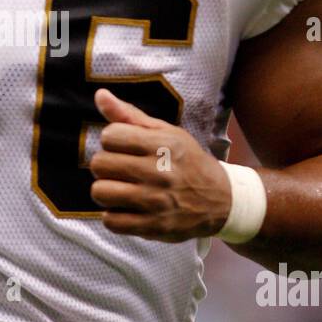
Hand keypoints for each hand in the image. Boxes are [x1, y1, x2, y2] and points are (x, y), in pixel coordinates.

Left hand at [89, 88, 231, 241]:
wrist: (222, 200)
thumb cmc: (187, 161)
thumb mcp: (166, 132)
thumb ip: (130, 115)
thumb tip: (99, 94)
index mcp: (162, 145)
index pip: (110, 135)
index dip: (111, 140)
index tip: (122, 147)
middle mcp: (159, 172)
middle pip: (99, 164)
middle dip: (104, 166)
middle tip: (119, 170)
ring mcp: (156, 202)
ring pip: (100, 193)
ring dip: (105, 192)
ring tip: (119, 189)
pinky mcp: (153, 227)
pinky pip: (111, 222)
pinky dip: (113, 216)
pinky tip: (125, 209)